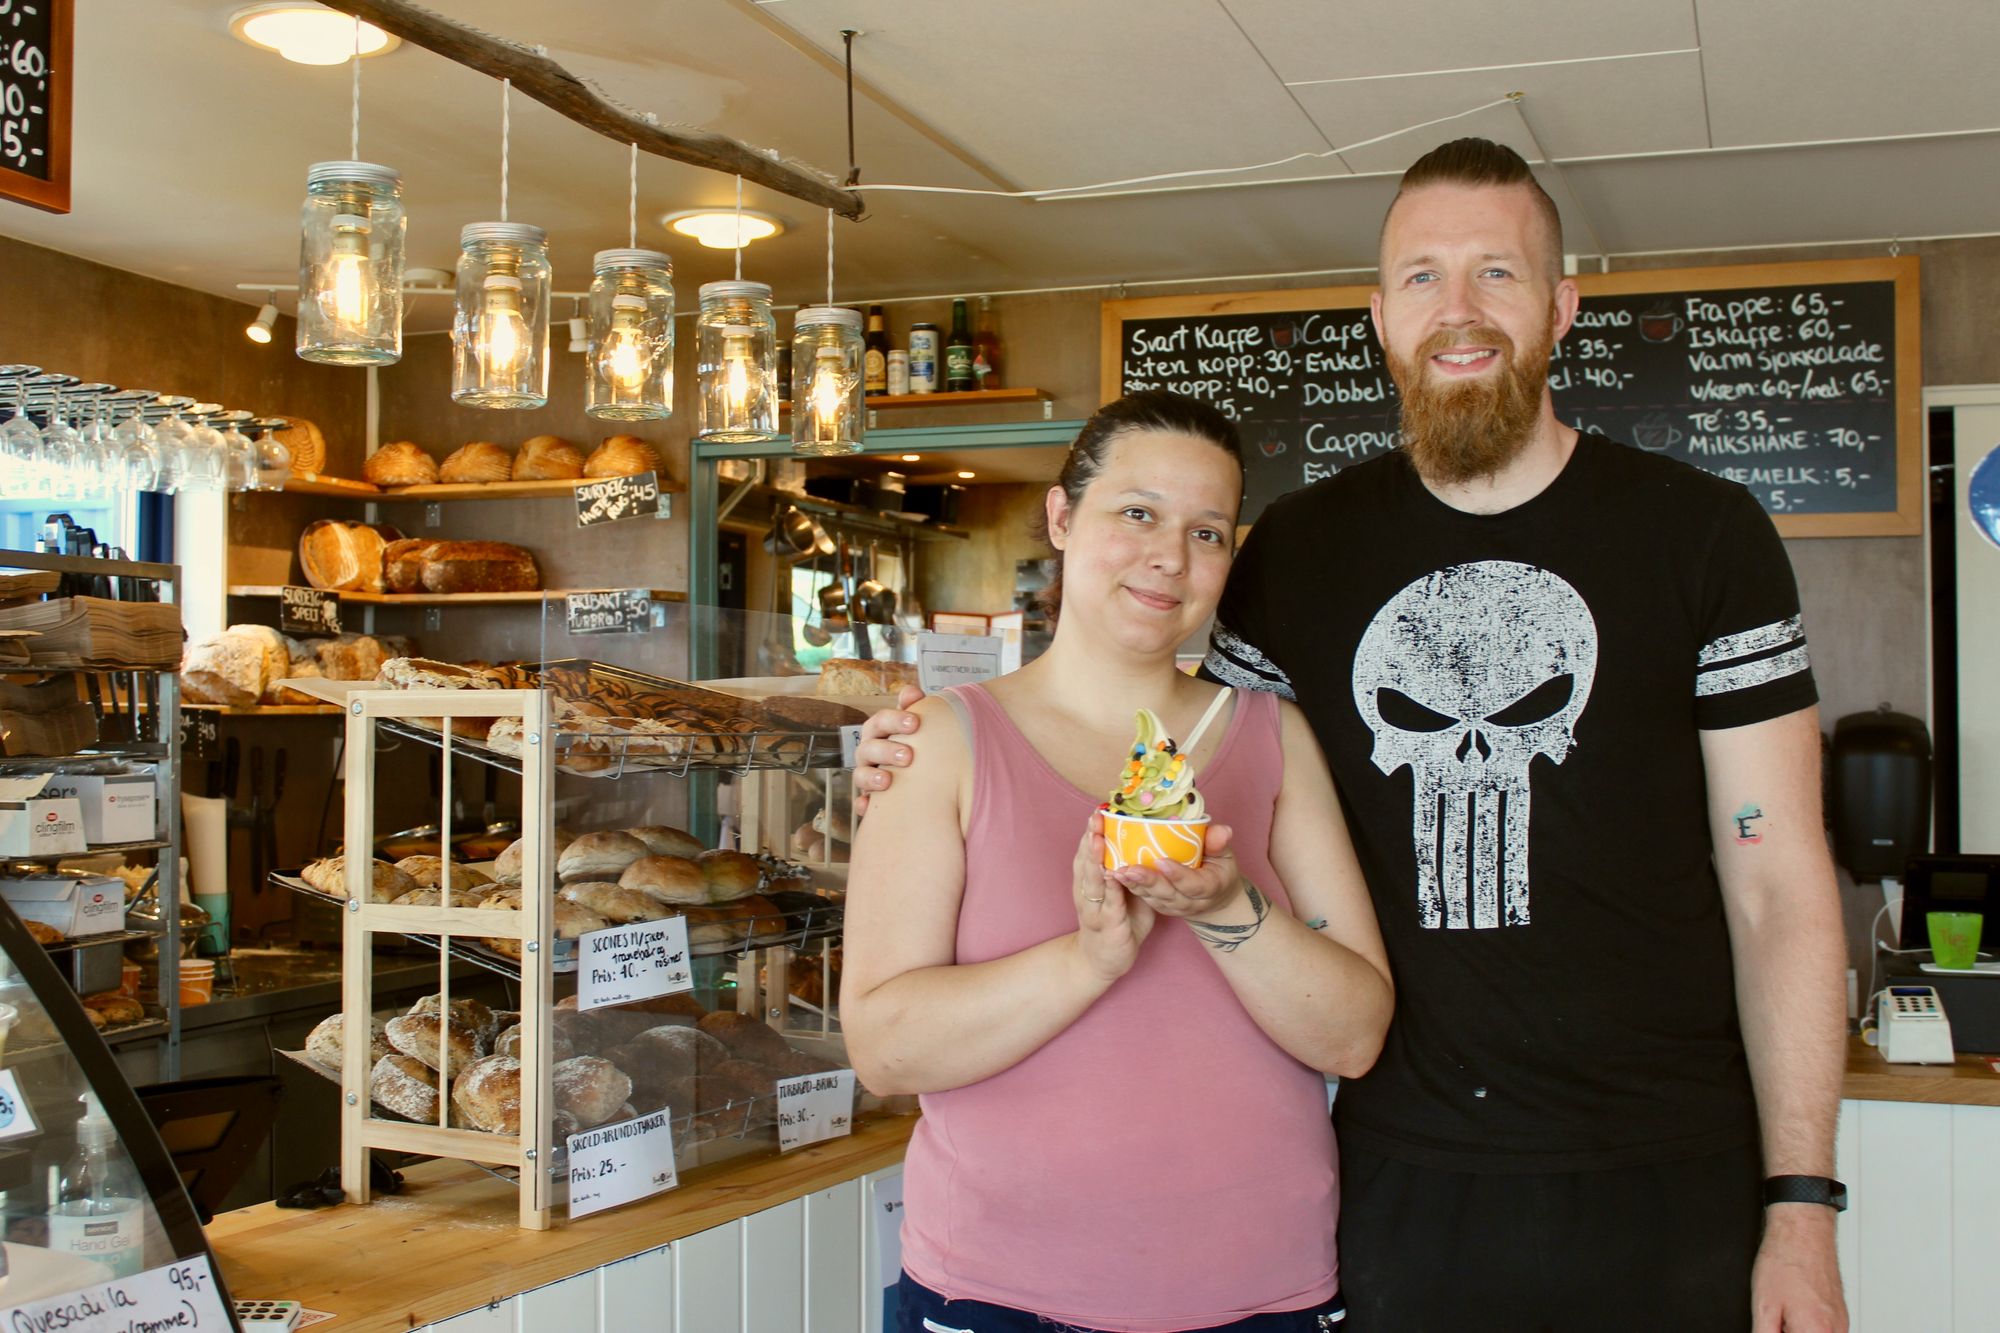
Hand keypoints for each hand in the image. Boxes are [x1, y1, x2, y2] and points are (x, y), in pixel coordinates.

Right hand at [852, 683, 925, 817]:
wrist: (918, 775)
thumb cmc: (913, 743)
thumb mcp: (914, 725)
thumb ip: (913, 708)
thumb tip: (912, 691)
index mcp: (879, 732)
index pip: (880, 721)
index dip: (895, 720)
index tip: (915, 723)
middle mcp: (869, 752)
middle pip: (868, 747)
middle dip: (886, 750)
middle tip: (908, 756)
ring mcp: (866, 775)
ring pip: (860, 775)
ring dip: (871, 776)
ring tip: (887, 781)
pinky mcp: (868, 799)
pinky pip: (860, 804)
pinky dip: (863, 805)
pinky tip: (868, 806)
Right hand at [1073, 812, 1154, 983]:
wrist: (1104, 961)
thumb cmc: (1118, 922)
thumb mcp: (1129, 892)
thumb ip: (1136, 870)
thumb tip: (1154, 844)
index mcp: (1092, 879)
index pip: (1091, 849)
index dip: (1094, 830)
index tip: (1099, 809)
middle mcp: (1088, 890)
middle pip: (1087, 858)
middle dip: (1091, 837)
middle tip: (1095, 816)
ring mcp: (1094, 907)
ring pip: (1092, 878)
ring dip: (1094, 858)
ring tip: (1098, 838)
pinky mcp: (1105, 924)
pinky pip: (1107, 903)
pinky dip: (1109, 887)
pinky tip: (1112, 873)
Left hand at [1110, 824, 1246, 921]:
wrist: (1215, 897)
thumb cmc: (1218, 868)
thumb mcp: (1224, 855)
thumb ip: (1218, 843)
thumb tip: (1222, 830)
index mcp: (1210, 887)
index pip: (1193, 885)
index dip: (1177, 875)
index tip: (1161, 862)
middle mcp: (1191, 902)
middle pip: (1168, 894)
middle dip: (1148, 882)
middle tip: (1129, 869)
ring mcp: (1174, 907)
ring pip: (1153, 898)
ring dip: (1133, 886)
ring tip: (1116, 872)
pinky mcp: (1160, 906)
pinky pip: (1144, 898)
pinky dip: (1129, 888)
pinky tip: (1114, 876)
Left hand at [1751, 1206, 1846, 1332]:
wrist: (1803, 1231)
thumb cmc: (1785, 1260)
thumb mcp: (1763, 1306)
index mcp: (1816, 1331)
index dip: (1779, 1332)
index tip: (1773, 1325)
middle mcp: (1836, 1330)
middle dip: (1788, 1331)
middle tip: (1778, 1315)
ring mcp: (1841, 1321)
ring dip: (1798, 1328)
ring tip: (1786, 1306)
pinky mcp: (1841, 1313)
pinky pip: (1824, 1328)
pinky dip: (1808, 1322)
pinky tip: (1795, 1304)